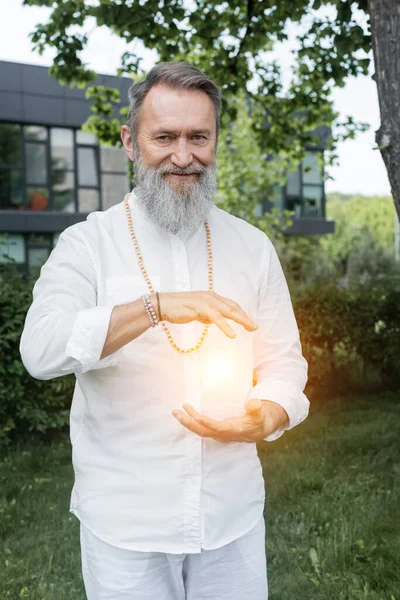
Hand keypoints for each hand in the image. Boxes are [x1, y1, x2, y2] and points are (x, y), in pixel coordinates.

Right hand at [157, 291, 257, 337]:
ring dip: (241, 320)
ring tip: (250, 328)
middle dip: (245, 317)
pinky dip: (226, 326)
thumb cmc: (179, 309)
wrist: (163, 305)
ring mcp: (206, 301)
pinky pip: (217, 318)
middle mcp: (211, 297)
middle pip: (233, 307)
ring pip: (228, 311)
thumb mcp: (196, 312)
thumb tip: (214, 321)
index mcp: (211, 297)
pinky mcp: (200, 307)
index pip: (230, 305)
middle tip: (255, 327)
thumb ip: (206, 315)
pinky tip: (232, 335)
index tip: (250, 323)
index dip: (241, 314)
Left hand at [172, 398, 288, 442]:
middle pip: (202, 431)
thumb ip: (257, 408)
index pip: (215, 428)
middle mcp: (224, 434)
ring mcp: (219, 434)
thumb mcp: (261, 412)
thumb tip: (254, 403)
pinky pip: (202, 428)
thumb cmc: (260, 418)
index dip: (204, 422)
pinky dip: (192, 422)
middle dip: (188, 422)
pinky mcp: (217, 431)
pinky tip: (185, 415)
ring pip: (200, 431)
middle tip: (176, 411)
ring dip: (187, 422)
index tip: (193, 414)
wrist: (262, 429)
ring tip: (176, 412)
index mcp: (233, 430)